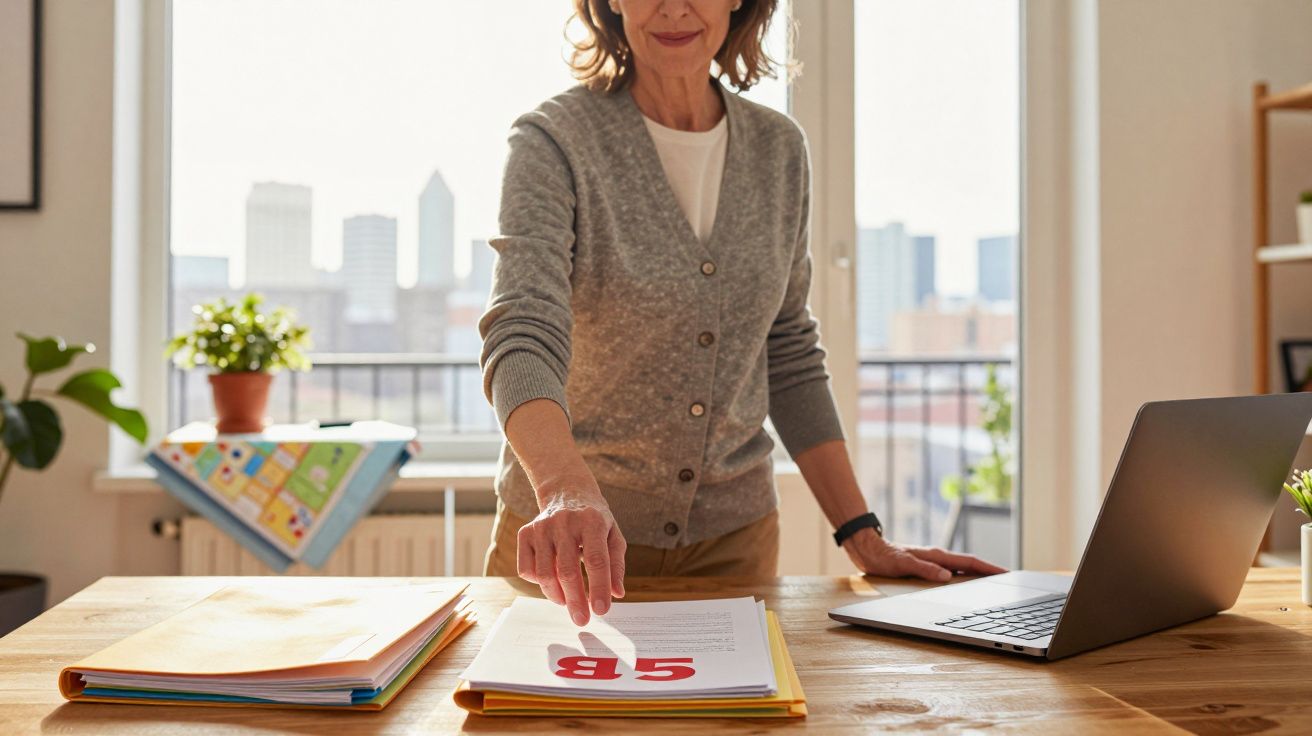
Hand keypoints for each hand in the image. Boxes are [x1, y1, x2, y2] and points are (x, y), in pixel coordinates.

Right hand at [517, 485, 626, 625]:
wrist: (567, 491)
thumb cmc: (594, 520)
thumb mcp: (613, 535)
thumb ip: (616, 565)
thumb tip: (617, 594)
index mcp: (592, 521)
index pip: (596, 560)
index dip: (599, 588)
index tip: (602, 611)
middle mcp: (565, 522)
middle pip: (568, 571)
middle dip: (575, 600)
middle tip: (582, 619)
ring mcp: (541, 527)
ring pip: (544, 574)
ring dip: (557, 596)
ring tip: (568, 602)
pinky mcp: (525, 533)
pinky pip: (527, 569)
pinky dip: (538, 583)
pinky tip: (551, 581)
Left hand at [842, 528, 1006, 581]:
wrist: (868, 550)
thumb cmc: (884, 557)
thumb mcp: (903, 564)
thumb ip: (924, 569)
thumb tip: (946, 576)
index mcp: (936, 556)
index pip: (969, 562)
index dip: (988, 568)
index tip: (1005, 573)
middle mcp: (937, 558)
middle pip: (969, 565)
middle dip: (989, 572)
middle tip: (1007, 580)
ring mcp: (933, 561)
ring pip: (961, 569)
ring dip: (977, 575)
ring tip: (992, 584)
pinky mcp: (926, 566)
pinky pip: (951, 573)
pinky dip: (963, 578)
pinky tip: (965, 586)